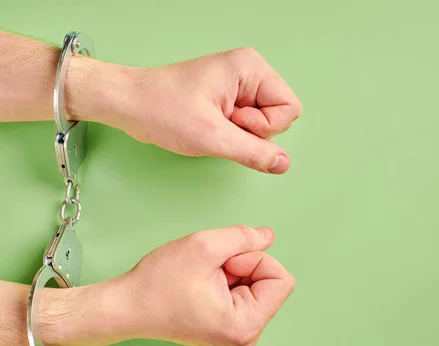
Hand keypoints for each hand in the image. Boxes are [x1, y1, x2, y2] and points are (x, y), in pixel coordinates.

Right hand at [32, 225, 294, 345]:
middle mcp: (246, 336)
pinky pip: (245, 292)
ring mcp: (238, 334)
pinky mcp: (229, 327)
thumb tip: (268, 235)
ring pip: (257, 285)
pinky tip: (204, 283)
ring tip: (204, 277)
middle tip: (211, 270)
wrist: (126, 306)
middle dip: (243, 265)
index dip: (255, 260)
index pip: (282, 280)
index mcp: (245, 325)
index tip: (225, 263)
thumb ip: (244, 236)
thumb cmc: (157, 284)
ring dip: (234, 271)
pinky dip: (228, 280)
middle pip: (271, 282)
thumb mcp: (204, 246)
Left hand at [68, 48, 301, 173]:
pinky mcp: (230, 101)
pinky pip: (248, 128)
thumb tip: (282, 163)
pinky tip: (210, 128)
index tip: (232, 122)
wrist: (129, 104)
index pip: (290, 108)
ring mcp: (239, 87)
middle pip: (279, 117)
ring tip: (211, 125)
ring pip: (264, 126)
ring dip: (240, 135)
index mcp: (250, 68)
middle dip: (252, 131)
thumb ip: (253, 152)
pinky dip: (232, 135)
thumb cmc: (161, 108)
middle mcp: (249, 73)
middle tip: (219, 124)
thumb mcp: (211, 136)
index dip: (265, 127)